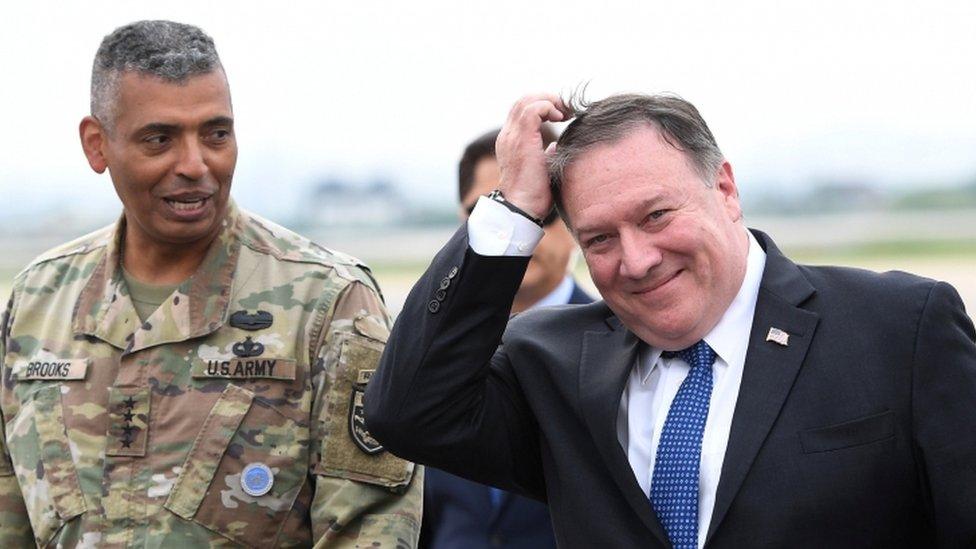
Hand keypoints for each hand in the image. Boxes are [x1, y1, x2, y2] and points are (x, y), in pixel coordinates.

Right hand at [495, 94, 572, 218]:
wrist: (522, 208)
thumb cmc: (533, 196)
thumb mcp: (541, 170)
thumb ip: (545, 154)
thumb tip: (555, 146)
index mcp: (511, 142)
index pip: (522, 111)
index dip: (543, 106)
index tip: (562, 116)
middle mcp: (508, 135)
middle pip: (523, 100)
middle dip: (547, 99)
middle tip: (566, 110)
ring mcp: (512, 136)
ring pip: (527, 100)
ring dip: (550, 101)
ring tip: (565, 112)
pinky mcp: (522, 138)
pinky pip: (534, 109)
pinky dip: (549, 107)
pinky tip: (561, 119)